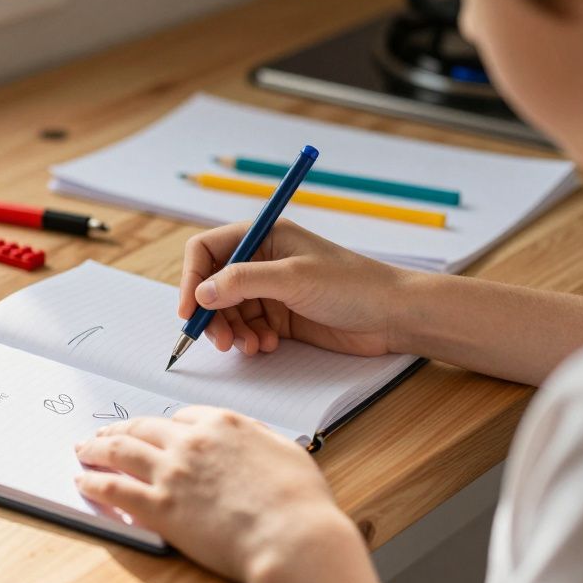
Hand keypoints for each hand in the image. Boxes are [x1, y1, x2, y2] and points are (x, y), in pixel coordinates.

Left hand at [75, 406, 357, 582]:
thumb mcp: (287, 452)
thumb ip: (260, 439)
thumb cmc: (300, 503)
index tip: (152, 430)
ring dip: (97, 447)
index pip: (182, 417)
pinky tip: (84, 481)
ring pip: (121, 450)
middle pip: (143, 427)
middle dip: (119, 429)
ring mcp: (171, 473)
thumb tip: (249, 436)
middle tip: (104, 433)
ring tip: (83, 449)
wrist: (292, 537)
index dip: (162, 426)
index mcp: (223, 425)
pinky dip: (95, 482)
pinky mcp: (159, 507)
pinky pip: (115, 488)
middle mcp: (191, 442)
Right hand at [179, 219, 410, 356]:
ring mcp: (269, 289)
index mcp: (262, 236)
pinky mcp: (279, 316)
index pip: (207, 250)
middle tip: (220, 341)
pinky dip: (249, 339)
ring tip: (252, 346)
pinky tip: (267, 346)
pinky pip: (246, 327)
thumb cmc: (352, 285)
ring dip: (232, 331)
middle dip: (212, 314)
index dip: (192, 279)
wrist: (393, 316)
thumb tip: (200, 294)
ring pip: (227, 311)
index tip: (189, 310)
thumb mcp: (293, 278)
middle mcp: (261, 260)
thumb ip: (243, 282)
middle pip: (212, 285)